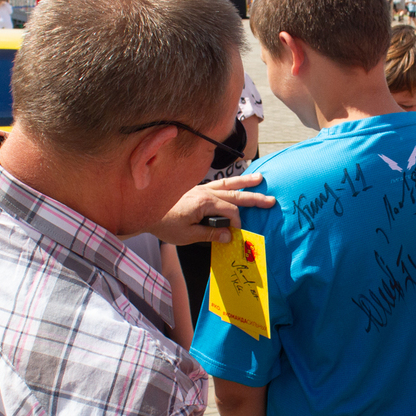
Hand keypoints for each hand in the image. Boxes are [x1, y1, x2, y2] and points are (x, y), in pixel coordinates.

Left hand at [155, 174, 277, 244]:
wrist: (145, 211)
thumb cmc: (164, 224)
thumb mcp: (187, 235)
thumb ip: (210, 235)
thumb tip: (230, 237)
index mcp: (203, 202)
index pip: (230, 211)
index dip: (237, 224)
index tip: (238, 234)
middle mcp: (204, 191)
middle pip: (234, 194)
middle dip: (253, 198)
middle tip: (270, 200)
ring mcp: (200, 188)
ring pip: (227, 184)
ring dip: (244, 182)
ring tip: (259, 179)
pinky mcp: (196, 189)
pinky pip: (218, 183)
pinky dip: (230, 182)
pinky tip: (237, 182)